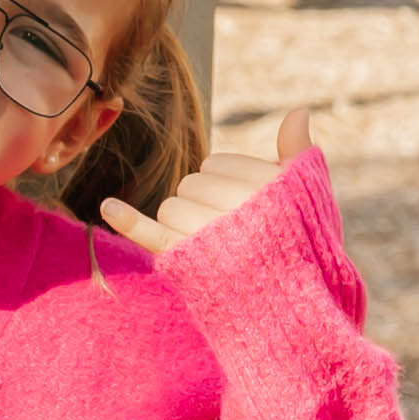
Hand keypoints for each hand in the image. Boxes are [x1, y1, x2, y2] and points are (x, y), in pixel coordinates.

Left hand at [102, 107, 320, 257]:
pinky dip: (128, 220)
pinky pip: (153, 236)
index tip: (246, 205)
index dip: (226, 181)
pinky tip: (108, 206)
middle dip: (202, 200)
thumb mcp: (310, 196)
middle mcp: (239, 210)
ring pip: (170, 209)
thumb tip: (297, 111)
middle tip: (229, 228)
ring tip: (212, 245)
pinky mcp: (190, 264)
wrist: (292, 308)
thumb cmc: (302, 244)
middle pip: (190, 185)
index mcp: (267, 188)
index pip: (217, 164)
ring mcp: (211, 239)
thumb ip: (297, 153)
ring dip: (181, 222)